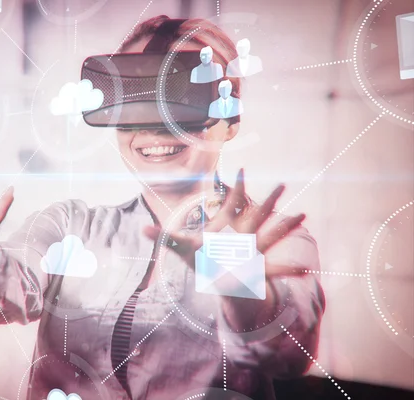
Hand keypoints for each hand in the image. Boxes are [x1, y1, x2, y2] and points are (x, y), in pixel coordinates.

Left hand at [144, 168, 305, 278]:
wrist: (215, 277)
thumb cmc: (200, 259)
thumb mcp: (181, 248)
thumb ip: (164, 238)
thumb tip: (142, 229)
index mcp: (225, 226)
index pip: (231, 202)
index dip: (236, 186)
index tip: (241, 168)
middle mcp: (242, 234)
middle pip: (257, 214)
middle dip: (269, 200)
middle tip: (283, 184)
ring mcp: (252, 251)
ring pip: (271, 235)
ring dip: (286, 226)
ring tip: (304, 215)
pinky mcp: (257, 270)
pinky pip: (276, 270)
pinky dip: (290, 272)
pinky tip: (307, 273)